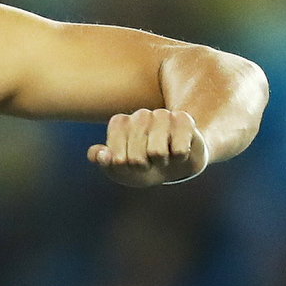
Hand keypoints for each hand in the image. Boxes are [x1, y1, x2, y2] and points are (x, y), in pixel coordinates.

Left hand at [88, 108, 207, 185]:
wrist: (175, 165)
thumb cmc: (142, 166)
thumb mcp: (119, 170)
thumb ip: (105, 163)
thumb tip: (101, 155)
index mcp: (119, 123)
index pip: (117, 157)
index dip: (126, 167)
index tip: (129, 162)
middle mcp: (139, 115)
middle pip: (136, 157)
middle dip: (143, 167)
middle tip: (148, 162)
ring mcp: (162, 115)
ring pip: (157, 152)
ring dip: (161, 162)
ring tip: (162, 157)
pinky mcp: (184, 120)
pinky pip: (179, 151)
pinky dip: (179, 159)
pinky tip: (178, 152)